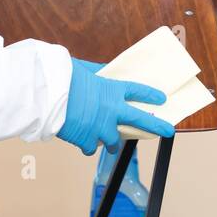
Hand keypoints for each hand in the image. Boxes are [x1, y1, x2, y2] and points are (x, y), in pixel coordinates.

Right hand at [56, 58, 173, 155]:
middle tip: (168, 131)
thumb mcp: (83, 68)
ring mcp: (101, 127)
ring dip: (112, 143)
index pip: (138, 91)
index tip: (161, 99)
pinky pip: (91, 148)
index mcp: (112, 90)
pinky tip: (84, 144)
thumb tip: (102, 68)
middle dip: (157, 126)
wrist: (49, 96)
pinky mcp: (87, 139)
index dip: (150, 95)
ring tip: (111, 145)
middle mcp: (112, 111)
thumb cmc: (63, 77)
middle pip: (141, 120)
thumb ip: (96, 70)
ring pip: (114, 141)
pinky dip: (88, 146)